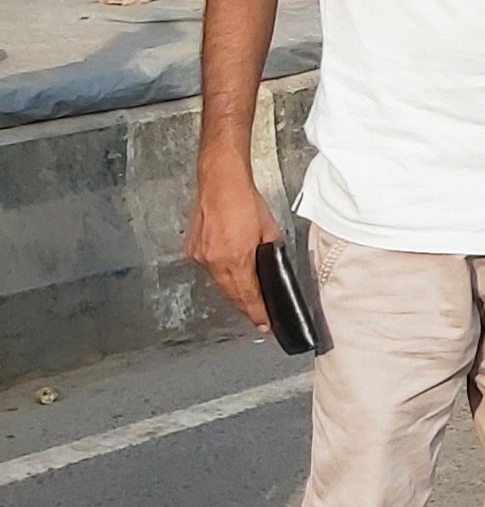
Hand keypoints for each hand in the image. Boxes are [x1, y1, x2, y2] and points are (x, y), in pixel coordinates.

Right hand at [184, 164, 278, 330]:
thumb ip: (269, 254)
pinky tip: (230, 275)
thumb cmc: (246, 202)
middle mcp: (214, 260)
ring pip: (219, 283)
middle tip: (258, 317)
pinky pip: (209, 270)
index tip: (263, 323)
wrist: (220, 182)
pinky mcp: (192, 249)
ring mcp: (200, 256)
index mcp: (236, 257)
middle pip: (232, 293)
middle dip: (246, 306)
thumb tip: (270, 269)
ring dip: (233, 291)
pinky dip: (220, 274)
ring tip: (247, 299)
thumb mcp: (269, 232)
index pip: (248, 294)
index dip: (256, 312)